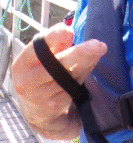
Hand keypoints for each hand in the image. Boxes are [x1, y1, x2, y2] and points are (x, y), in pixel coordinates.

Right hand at [11, 22, 106, 138]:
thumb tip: (67, 30)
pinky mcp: (54, 107)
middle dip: (80, 54)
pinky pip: (73, 88)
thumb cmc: (43, 77)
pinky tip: (91, 65)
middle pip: (55, 65)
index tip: (69, 31)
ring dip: (87, 62)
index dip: (52, 39)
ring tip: (100, 49)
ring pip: (69, 77)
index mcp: (22, 65)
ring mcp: (40, 97)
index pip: (36, 50)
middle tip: (99, 45)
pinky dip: (84, 75)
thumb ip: (55, 44)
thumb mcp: (43, 59)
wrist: (38, 112)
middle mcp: (27, 82)